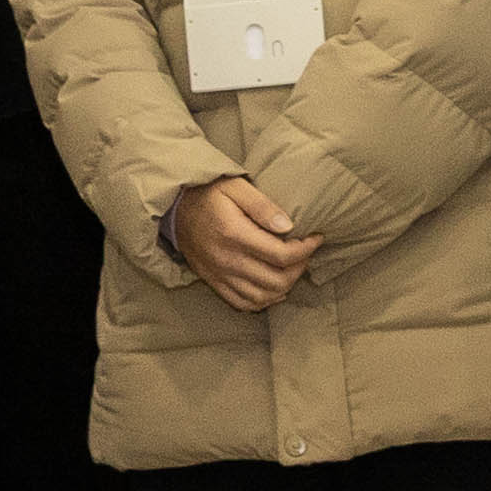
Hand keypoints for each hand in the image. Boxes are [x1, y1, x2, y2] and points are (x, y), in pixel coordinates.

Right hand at [169, 172, 318, 314]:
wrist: (174, 209)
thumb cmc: (209, 194)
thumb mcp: (236, 187)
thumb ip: (263, 206)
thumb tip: (288, 227)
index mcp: (234, 234)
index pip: (282, 255)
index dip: (306, 250)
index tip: (315, 238)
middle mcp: (227, 260)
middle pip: (277, 280)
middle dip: (299, 268)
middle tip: (304, 252)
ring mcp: (219, 275)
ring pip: (263, 296)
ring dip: (285, 286)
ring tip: (292, 268)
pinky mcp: (213, 282)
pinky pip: (243, 303)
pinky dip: (264, 301)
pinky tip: (274, 288)